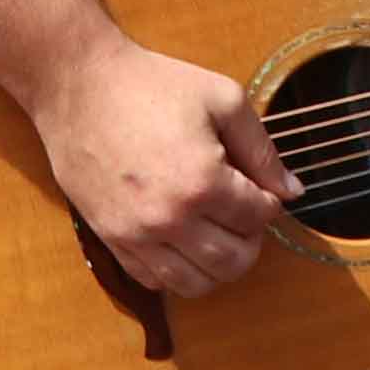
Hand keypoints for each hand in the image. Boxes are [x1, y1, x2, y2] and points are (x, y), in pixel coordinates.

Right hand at [31, 38, 295, 301]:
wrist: (78, 85)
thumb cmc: (150, 85)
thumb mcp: (221, 99)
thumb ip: (262, 149)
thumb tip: (291, 191)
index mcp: (202, 181)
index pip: (259, 217)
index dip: (269, 202)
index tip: (259, 188)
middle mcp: (170, 218)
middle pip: (235, 261)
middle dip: (250, 240)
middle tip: (243, 215)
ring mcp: (137, 234)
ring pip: (197, 284)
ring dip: (217, 265)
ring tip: (216, 233)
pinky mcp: (111, 239)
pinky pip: (155, 281)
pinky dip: (177, 272)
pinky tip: (182, 242)